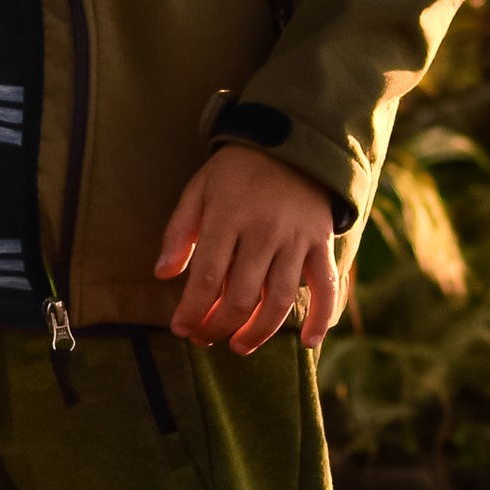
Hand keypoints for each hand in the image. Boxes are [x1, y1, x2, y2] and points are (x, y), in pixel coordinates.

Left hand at [155, 147, 342, 352]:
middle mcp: (264, 232)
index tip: (180, 329)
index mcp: (228, 218)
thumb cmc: (235, 173)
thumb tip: (162, 274)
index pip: (207, 278)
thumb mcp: (198, 190)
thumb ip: (178, 232)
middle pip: (241, 297)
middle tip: (204, 339)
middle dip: (218, 326)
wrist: (290, 143)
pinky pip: (327, 286)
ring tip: (239, 346)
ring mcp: (296, 239)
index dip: (193, 310)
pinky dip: (322, 317)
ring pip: (279, 299)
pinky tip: (309, 342)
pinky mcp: (321, 243)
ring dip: (258, 332)